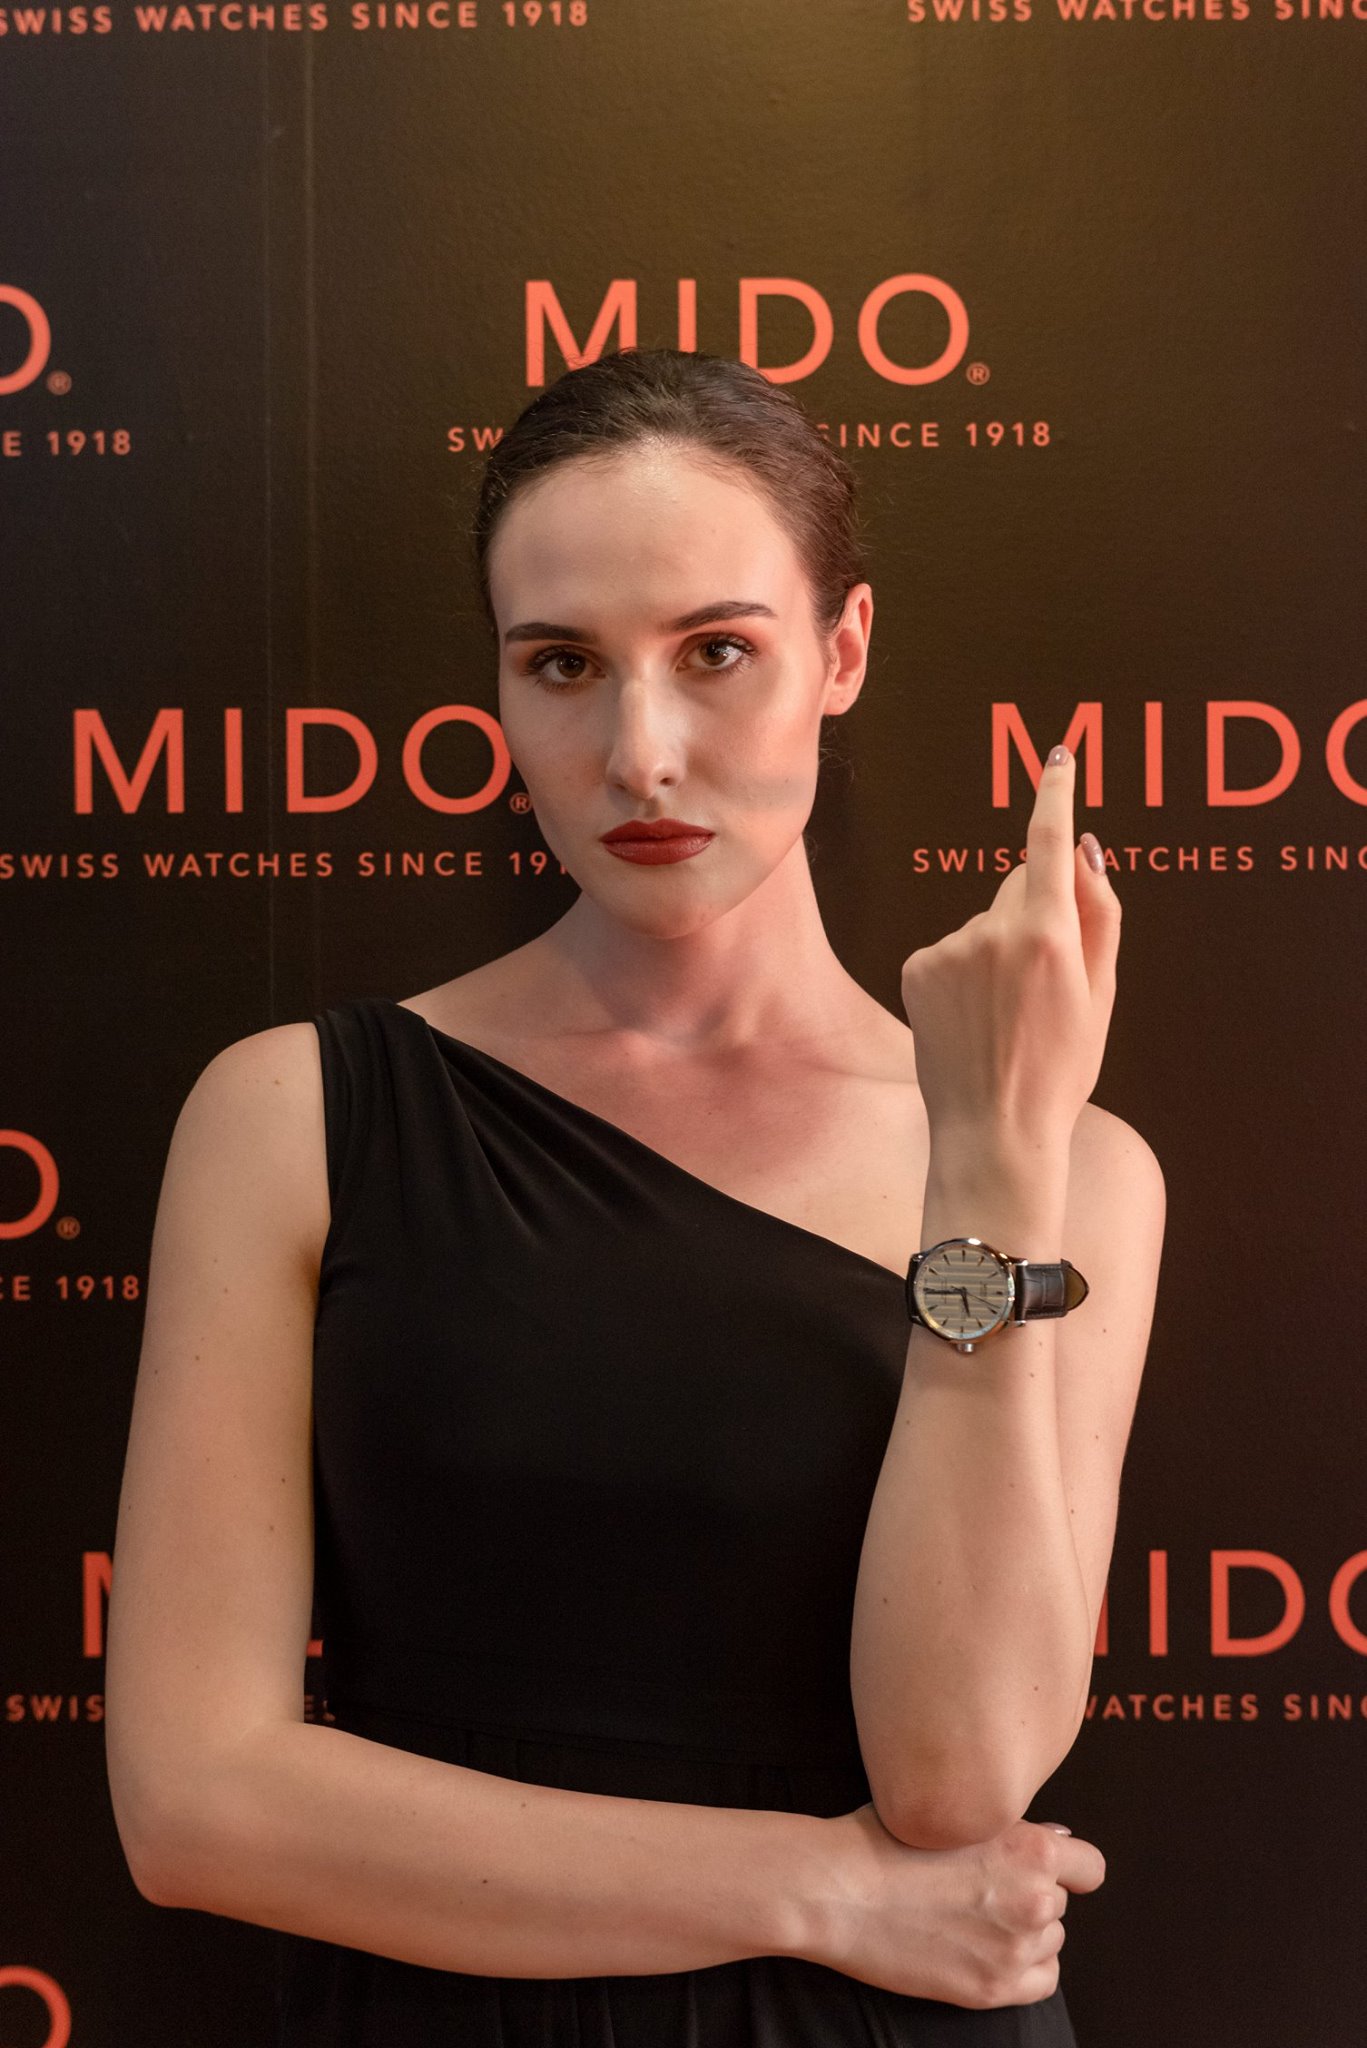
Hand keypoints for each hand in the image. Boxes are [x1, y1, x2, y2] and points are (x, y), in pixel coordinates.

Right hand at [812, 1805, 1105, 2008]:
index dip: (1067, 1867)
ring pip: (1049, 1941)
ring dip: (1022, 1932)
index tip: (1045, 1870)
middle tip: (980, 1889)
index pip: (1090, 1867)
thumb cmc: (882, 1840)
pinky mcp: (993, 1986)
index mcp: (1028, 1847)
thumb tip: (1056, 1842)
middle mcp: (1034, 1898)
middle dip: (1030, 1895)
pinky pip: (1040, 1980)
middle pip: (1061, 1903)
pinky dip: (1020, 1968)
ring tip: (971, 1918)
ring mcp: (1015, 1947)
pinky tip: (982, 1950)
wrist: (837, 1890)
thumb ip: (1010, 1828)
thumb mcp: (951, 1813)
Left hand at [899, 745, 1119, 1152]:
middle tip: (1044, 984)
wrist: (994, 1130)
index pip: (1050, 841)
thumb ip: (1101, 913)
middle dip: (1035, 913)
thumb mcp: (1103, 994)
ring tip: (1004, 1013)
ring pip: (983, 921)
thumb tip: (1086, 847)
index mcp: (1050, 935)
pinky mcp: (917, 965)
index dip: (1056, 792)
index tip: (1060, 755)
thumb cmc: (1062, 1067)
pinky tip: (972, 1016)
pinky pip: (950, 948)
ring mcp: (950, 948)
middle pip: (1018, 887)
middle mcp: (994, 931)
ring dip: (997, 950)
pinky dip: (963, 971)